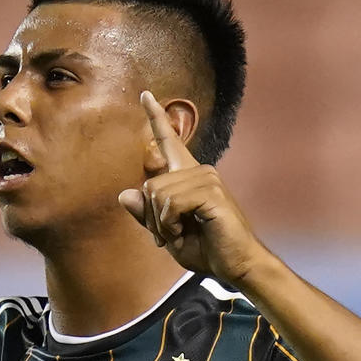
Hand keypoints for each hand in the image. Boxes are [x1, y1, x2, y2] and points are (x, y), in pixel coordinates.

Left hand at [118, 91, 265, 282]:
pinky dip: (170, 224)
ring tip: (180, 234)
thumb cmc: (205, 249)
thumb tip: (124, 194)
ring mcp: (207, 178)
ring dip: (162, 223)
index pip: (169, 141)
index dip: (156, 117)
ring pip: (158, 194)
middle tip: (169, 235)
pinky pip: (171, 203)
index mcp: (187, 177)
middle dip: (152, 217)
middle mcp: (198, 171)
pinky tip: (185, 232)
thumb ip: (146, 214)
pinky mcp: (212, 192)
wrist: (235, 266)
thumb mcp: (166, 233)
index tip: (144, 94)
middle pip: (150, 184)